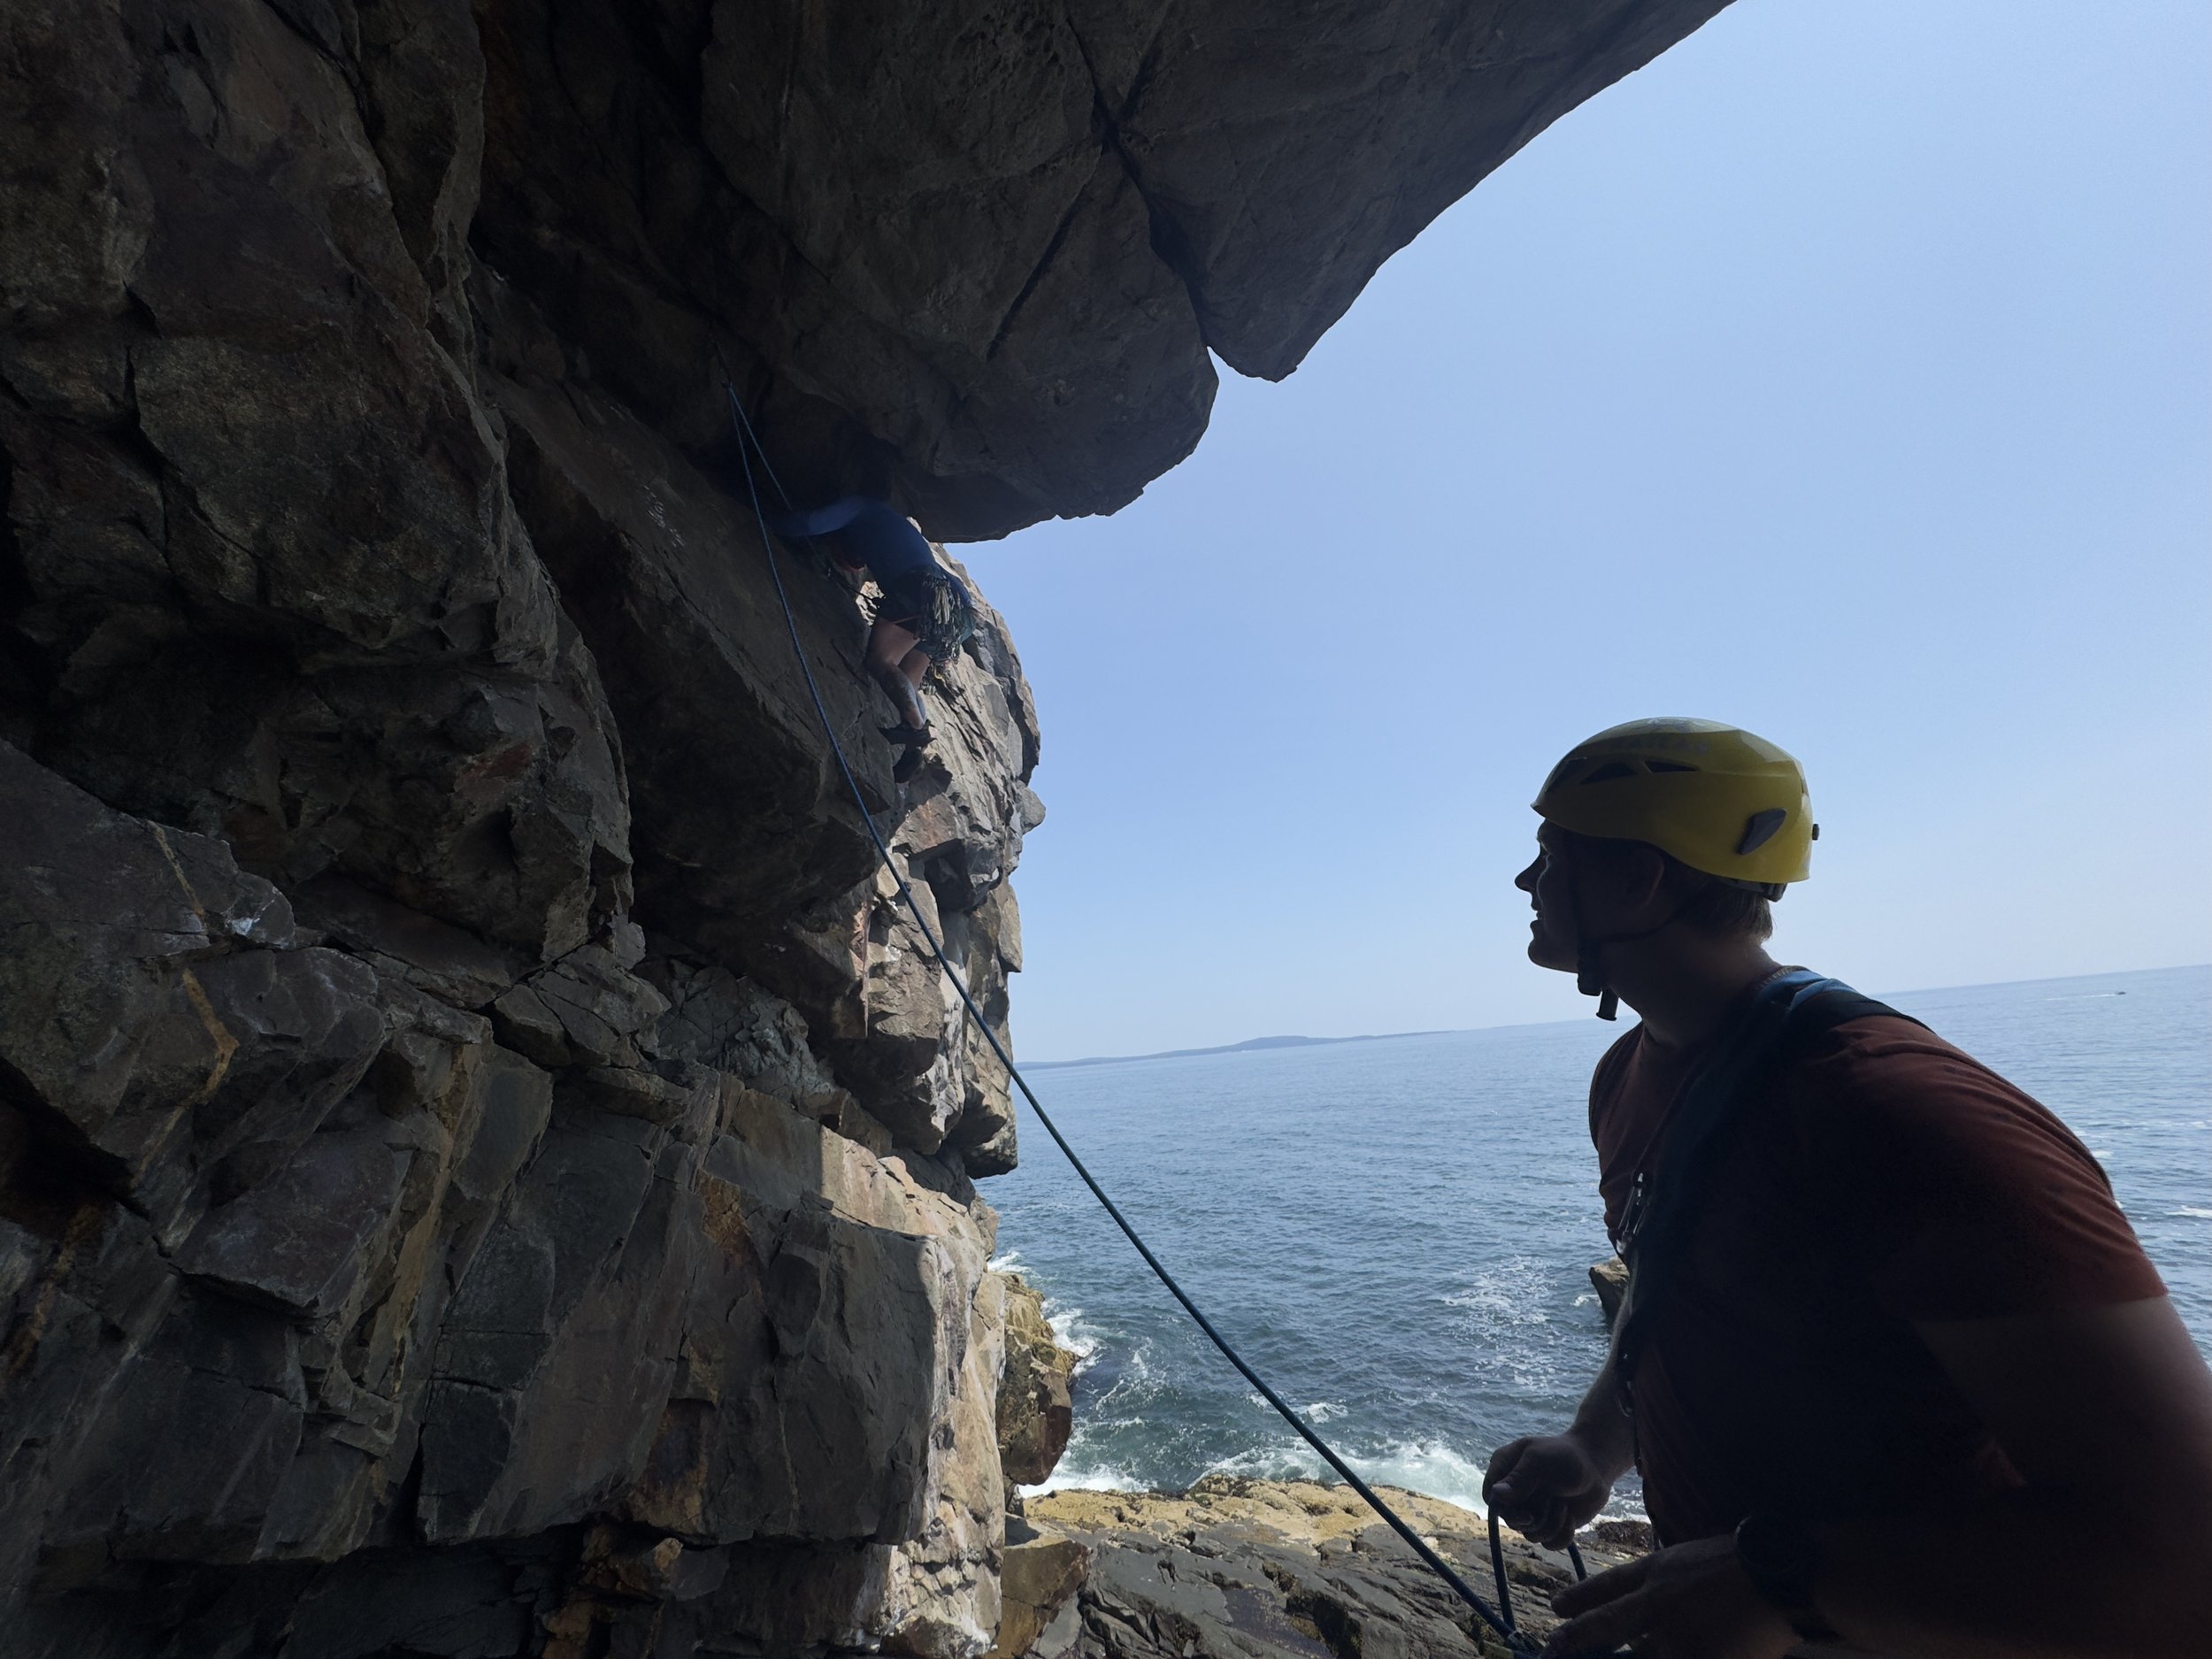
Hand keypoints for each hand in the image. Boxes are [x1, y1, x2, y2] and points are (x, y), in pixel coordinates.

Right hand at [1483, 1433, 1614, 1549]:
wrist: (1595, 1467)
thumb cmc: (1565, 1456)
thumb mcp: (1540, 1461)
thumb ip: (1518, 1478)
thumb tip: (1496, 1495)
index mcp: (1505, 1470)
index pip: (1491, 1498)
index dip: (1505, 1510)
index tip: (1526, 1512)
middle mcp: (1516, 1493)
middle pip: (1511, 1521)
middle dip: (1535, 1516)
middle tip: (1553, 1499)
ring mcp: (1532, 1510)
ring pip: (1531, 1535)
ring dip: (1551, 1524)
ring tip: (1563, 1505)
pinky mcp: (1550, 1525)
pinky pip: (1549, 1544)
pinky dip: (1562, 1535)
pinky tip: (1570, 1518)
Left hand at [1542, 1536, 1798, 1658]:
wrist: (1779, 1575)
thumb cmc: (1740, 1565)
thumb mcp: (1689, 1560)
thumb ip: (1660, 1582)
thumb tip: (1638, 1612)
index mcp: (1656, 1573)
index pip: (1607, 1588)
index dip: (1580, 1601)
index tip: (1556, 1612)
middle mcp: (1657, 1603)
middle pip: (1607, 1626)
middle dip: (1575, 1641)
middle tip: (1553, 1649)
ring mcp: (1677, 1635)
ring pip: (1637, 1655)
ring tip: (1594, 1656)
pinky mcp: (1699, 1658)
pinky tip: (1670, 1657)